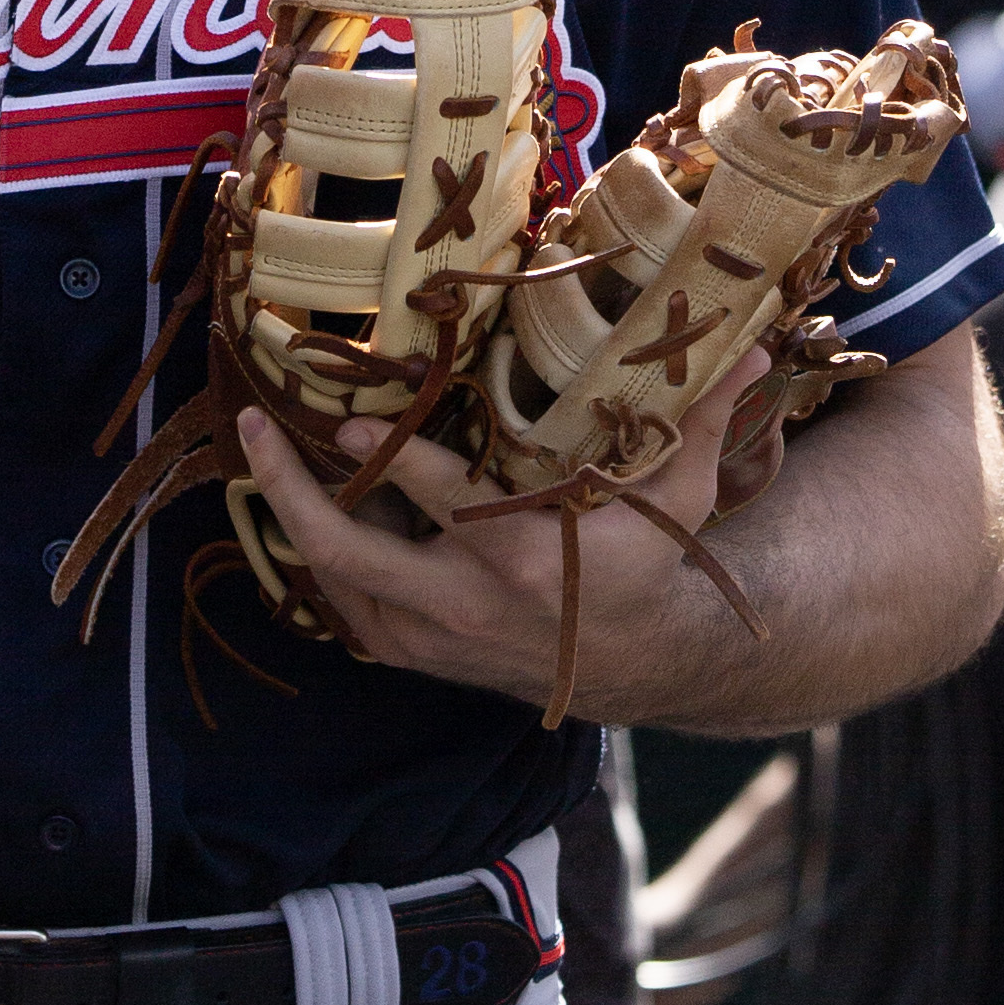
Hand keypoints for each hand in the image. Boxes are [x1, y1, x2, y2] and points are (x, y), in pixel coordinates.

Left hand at [235, 345, 771, 721]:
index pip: (437, 502)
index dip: (389, 460)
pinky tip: (305, 504)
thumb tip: (751, 340)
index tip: (350, 418)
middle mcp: (462, 602)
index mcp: (519, 557)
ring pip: (335, 583)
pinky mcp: (416, 653)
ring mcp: (431, 636)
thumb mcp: (681, 496)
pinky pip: (346, 607)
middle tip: (252, 431)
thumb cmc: (651, 564)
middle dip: (291, 493)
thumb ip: (699, 419)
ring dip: (292, 519)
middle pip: (348, 554)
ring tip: (262, 454)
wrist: (640, 664)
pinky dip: (321, 558)